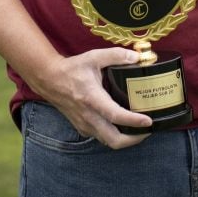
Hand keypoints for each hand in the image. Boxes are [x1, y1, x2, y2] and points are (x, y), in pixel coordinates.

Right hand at [31, 47, 152, 148]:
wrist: (49, 79)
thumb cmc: (72, 69)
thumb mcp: (94, 57)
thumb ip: (116, 55)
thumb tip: (136, 57)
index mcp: (92, 98)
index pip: (115, 115)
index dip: (133, 121)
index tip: (148, 121)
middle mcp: (88, 116)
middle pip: (113, 140)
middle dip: (133, 139)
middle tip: (147, 131)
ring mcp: (84, 124)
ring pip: (108, 141)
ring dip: (125, 140)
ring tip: (139, 130)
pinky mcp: (82, 127)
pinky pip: (101, 137)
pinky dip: (114, 136)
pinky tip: (122, 126)